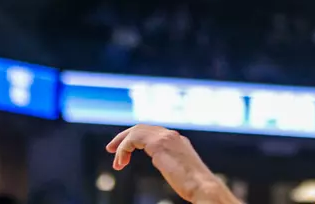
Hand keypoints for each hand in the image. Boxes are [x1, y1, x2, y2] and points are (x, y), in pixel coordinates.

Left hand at [106, 126, 228, 203]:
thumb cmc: (195, 186)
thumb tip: (165, 164)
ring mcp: (166, 137)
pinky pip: (134, 138)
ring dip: (122, 144)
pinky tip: (121, 161)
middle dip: (124, 137)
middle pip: (142, 127)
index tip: (124, 153)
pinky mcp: (159, 145)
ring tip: (116, 162)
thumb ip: (171, 162)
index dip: (135, 139)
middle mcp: (171, 135)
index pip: (151, 132)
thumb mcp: (181, 171)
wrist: (203, 186)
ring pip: (136, 131)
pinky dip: (124, 148)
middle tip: (111, 150)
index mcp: (177, 140)